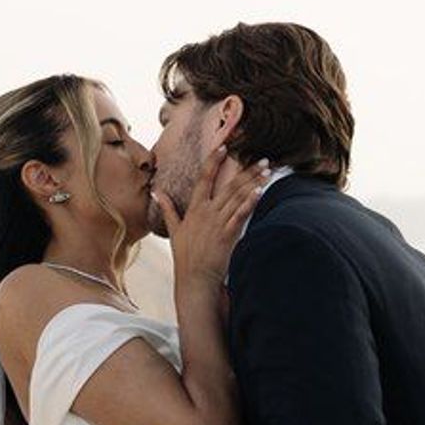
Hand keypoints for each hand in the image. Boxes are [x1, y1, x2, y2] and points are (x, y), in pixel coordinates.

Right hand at [156, 144, 269, 289]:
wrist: (194, 278)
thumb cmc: (185, 256)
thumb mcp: (174, 230)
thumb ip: (168, 209)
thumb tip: (157, 192)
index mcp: (195, 208)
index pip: (204, 178)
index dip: (214, 161)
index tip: (224, 146)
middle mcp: (207, 212)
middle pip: (229, 185)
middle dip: (248, 170)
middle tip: (263, 159)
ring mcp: (217, 223)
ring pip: (238, 197)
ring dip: (254, 183)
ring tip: (267, 171)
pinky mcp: (227, 235)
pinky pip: (240, 215)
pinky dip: (250, 203)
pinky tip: (260, 192)